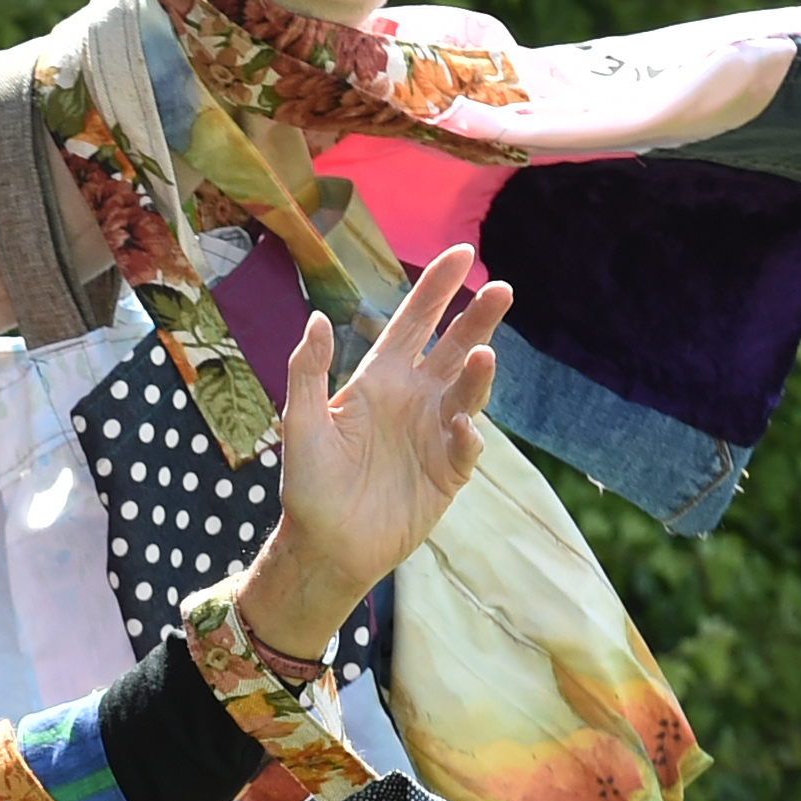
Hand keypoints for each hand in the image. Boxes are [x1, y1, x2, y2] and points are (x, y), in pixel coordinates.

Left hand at [238, 245, 509, 658]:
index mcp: (379, 381)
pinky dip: (467, 435)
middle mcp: (413, 400)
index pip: (414, 323)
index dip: (436, 288)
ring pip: (466, 392)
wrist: (325, 548)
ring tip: (481, 353)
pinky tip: (462, 426)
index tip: (462, 252)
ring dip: (477, 372)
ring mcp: (434, 434)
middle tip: (501, 289)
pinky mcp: (448, 472)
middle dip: (478, 318)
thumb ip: (307, 373)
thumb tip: (318, 319)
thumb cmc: (308, 487)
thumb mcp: (299, 426)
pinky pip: (465, 446)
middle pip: (453, 348)